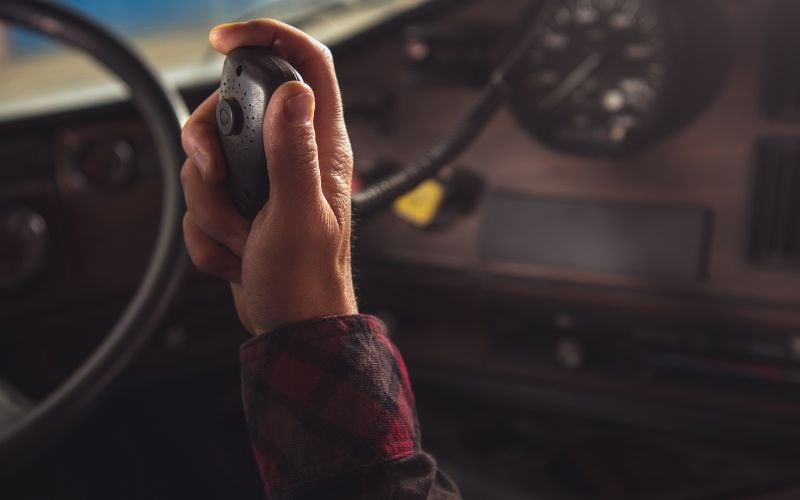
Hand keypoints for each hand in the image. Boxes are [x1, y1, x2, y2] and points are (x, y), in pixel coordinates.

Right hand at [181, 20, 356, 334]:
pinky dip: (209, 234)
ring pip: (206, 162)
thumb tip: (293, 93)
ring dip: (211, 208)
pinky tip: (239, 255)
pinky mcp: (239, 207)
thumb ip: (293, 153)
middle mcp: (291, 155)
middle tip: (217, 181)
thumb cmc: (308, 281)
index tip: (224, 40)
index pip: (306, 66)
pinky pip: (200, 202)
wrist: (290, 328)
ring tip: (243, 237)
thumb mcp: (299, 216)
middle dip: (209, 150)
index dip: (269, 38)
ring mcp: (262, 182)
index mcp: (319, 146)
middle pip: (230, 111)